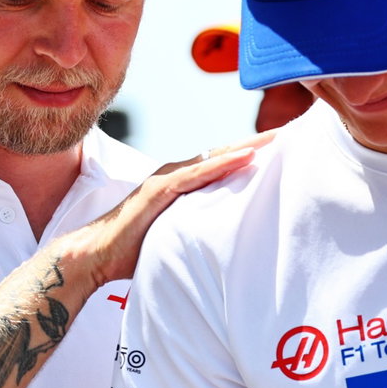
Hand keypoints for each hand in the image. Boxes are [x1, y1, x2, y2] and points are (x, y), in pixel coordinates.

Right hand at [68, 132, 275, 289]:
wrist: (96, 255)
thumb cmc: (133, 251)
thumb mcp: (176, 236)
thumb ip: (197, 229)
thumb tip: (225, 244)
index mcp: (181, 184)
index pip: (222, 164)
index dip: (251, 154)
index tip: (282, 147)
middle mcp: (176, 175)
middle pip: (224, 154)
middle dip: (256, 143)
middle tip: (291, 132)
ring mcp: (166, 179)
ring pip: (214, 157)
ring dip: (246, 147)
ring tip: (278, 138)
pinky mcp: (159, 190)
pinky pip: (197, 174)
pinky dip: (223, 164)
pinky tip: (246, 157)